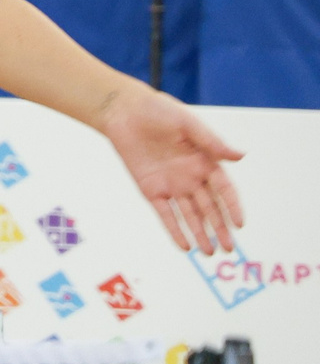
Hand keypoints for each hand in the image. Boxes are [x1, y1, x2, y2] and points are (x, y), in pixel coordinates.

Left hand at [97, 83, 245, 254]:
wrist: (123, 110)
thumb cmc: (158, 111)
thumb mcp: (188, 123)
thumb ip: (211, 142)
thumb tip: (241, 156)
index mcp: (205, 161)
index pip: (224, 189)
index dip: (233, 207)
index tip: (240, 225)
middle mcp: (191, 176)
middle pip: (209, 207)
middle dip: (220, 229)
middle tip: (229, 250)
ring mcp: (172, 185)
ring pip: (190, 215)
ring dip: (200, 233)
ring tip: (210, 253)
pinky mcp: (151, 189)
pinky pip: (165, 213)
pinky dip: (174, 229)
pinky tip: (185, 246)